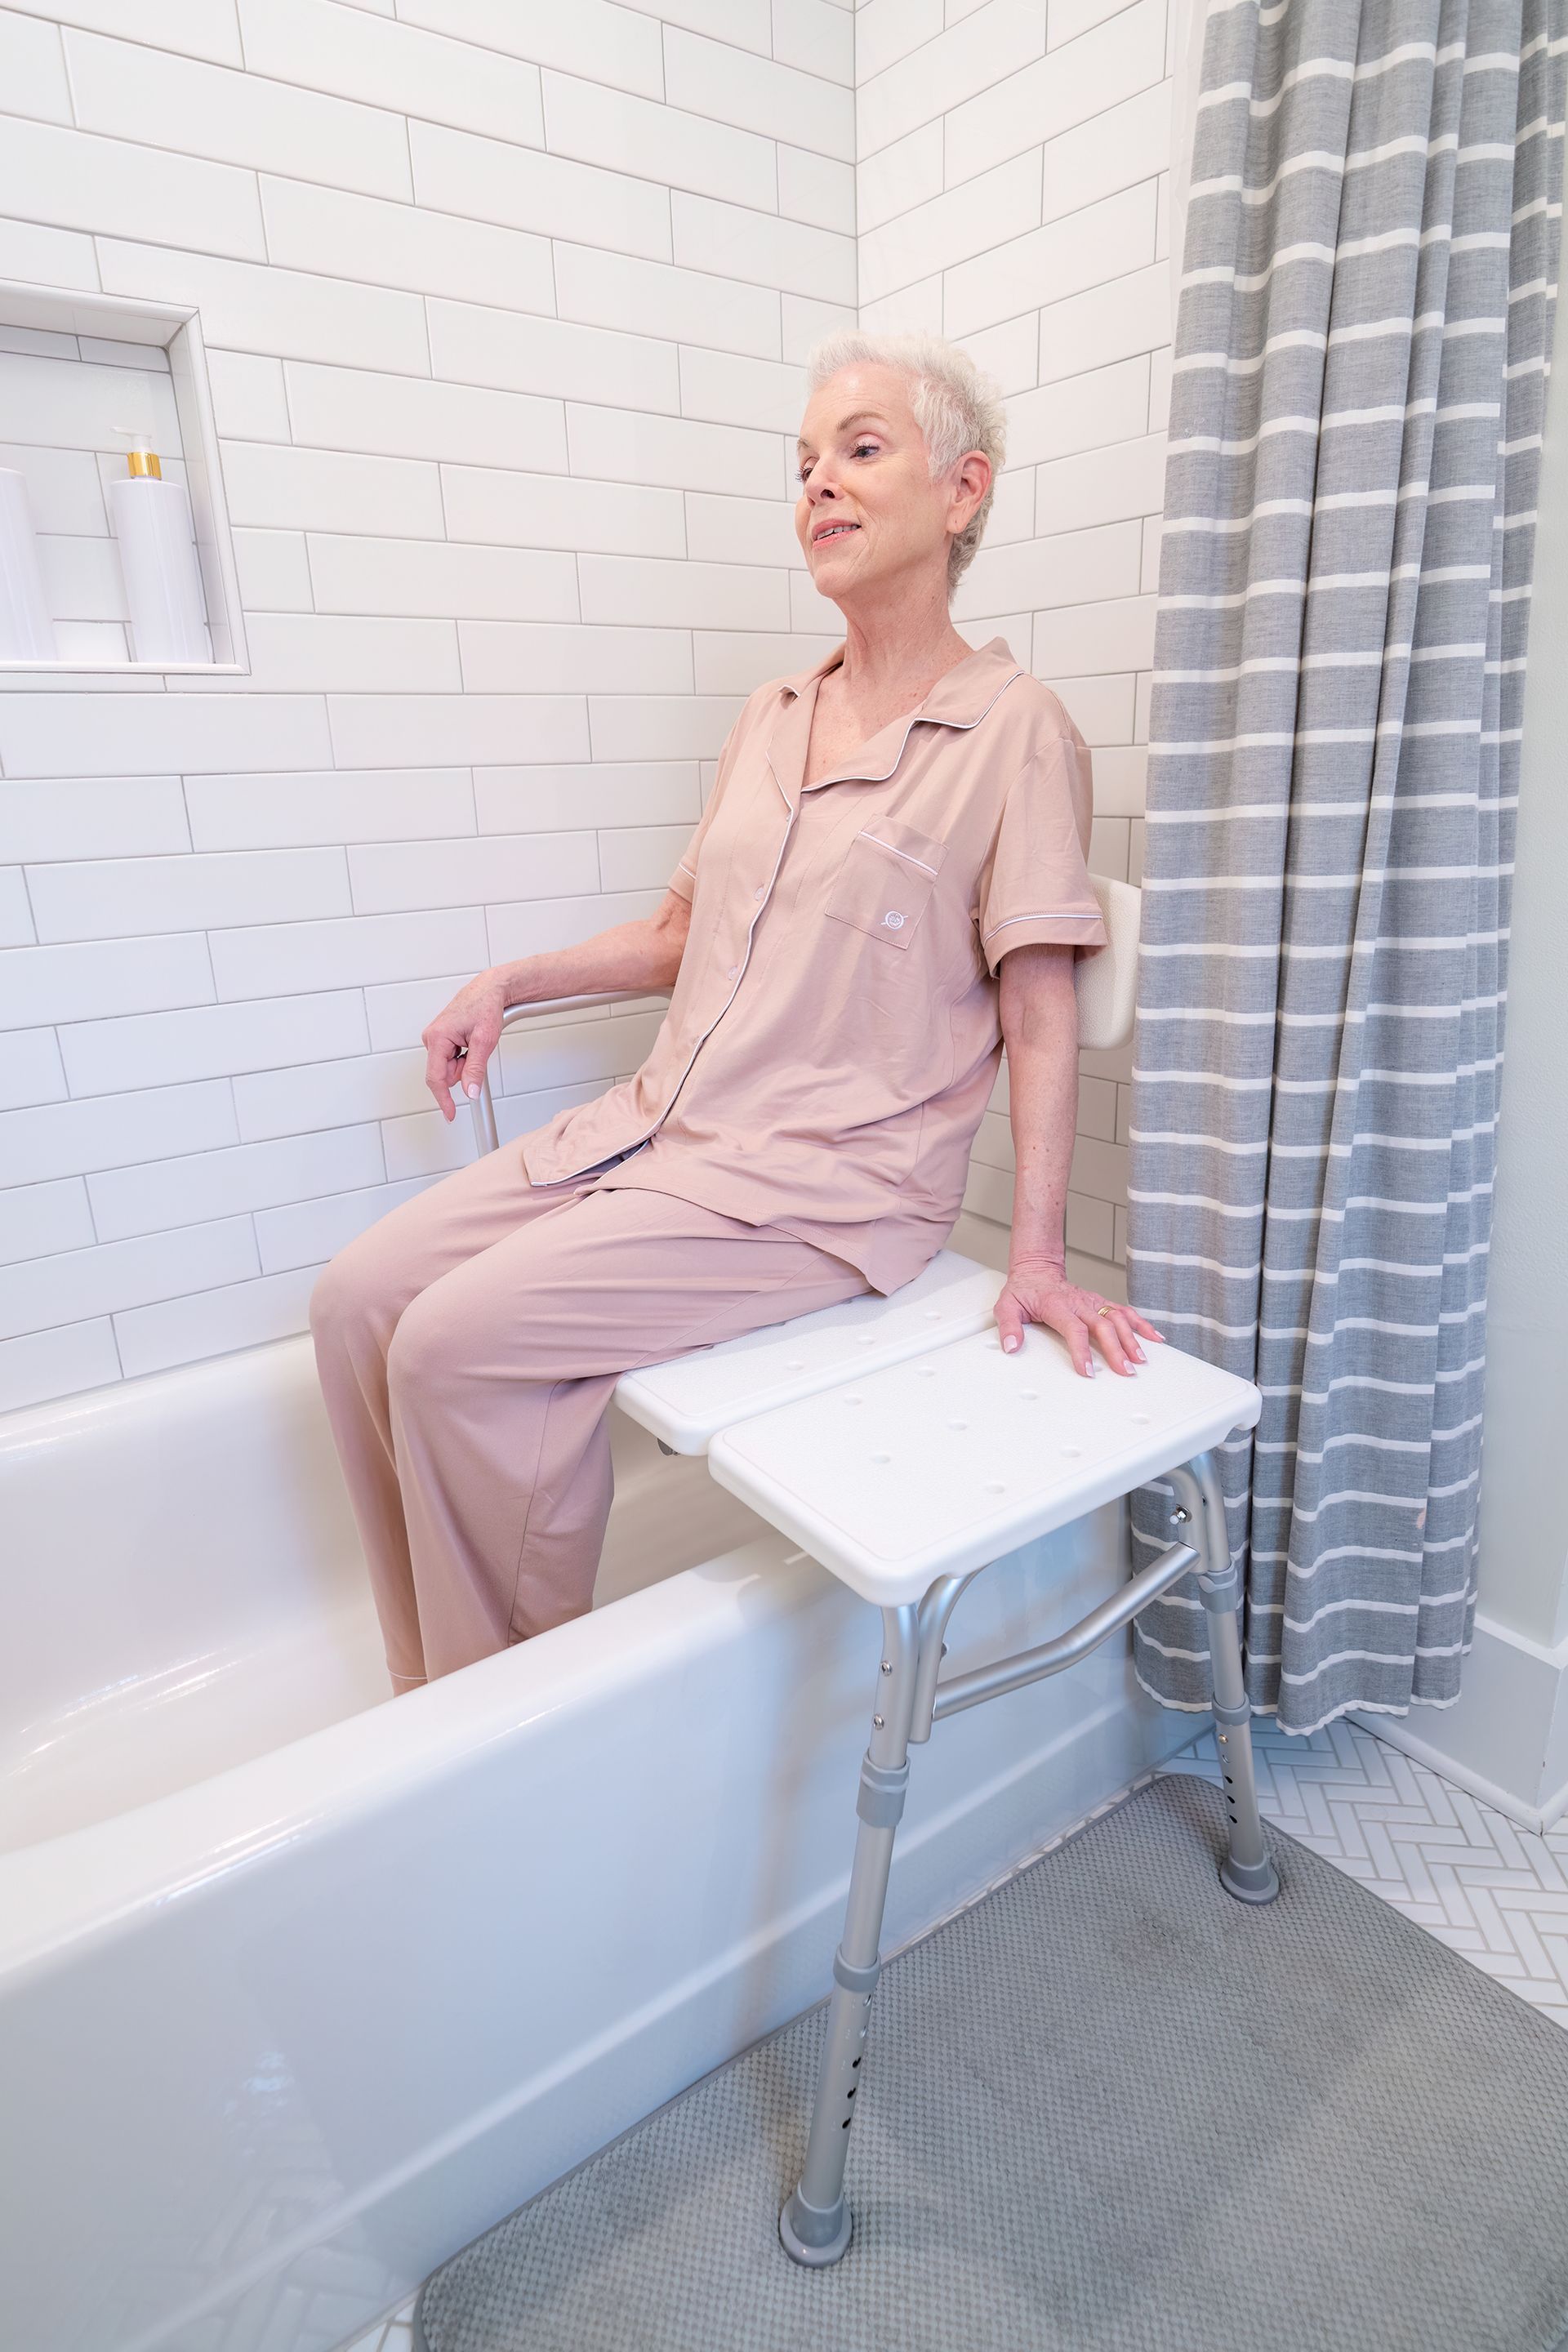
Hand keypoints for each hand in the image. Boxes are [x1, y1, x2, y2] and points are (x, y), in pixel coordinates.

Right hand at [422, 972, 507, 1122]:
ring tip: (475, 1043)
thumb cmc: (485, 1007)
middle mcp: (431, 1038)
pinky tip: (470, 1042)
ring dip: (464, 1063)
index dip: (444, 1099)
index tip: (450, 1114)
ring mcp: (435, 1038)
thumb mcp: (485, 1041)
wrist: (489, 990)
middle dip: (462, 1071)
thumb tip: (470, 1092)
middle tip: (477, 1053)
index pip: (436, 1078)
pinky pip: (450, 1059)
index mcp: (437, 1037)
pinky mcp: (441, 1038)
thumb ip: (475, 1069)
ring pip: (448, 1067)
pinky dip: (463, 1057)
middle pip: (444, 1073)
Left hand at [993, 1258, 1164, 1378]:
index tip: (1087, 1371)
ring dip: (1131, 1338)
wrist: (1037, 1270)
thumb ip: (1008, 1326)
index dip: (1082, 1351)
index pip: (1074, 1329)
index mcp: (1057, 1306)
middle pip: (1103, 1326)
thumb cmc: (1023, 1291)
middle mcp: (1079, 1303)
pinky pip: (1125, 1312)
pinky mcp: (1101, 1303)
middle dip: (1116, 1349)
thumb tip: (1011, 1347)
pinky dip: (1141, 1324)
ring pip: (1118, 1318)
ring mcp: (1093, 1302)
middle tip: (1125, 1370)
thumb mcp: (1007, 1306)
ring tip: (1140, 1359)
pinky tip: (1154, 1337)